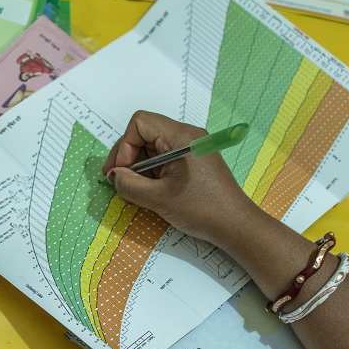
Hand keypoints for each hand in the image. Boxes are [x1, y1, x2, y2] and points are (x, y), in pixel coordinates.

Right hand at [102, 111, 259, 246]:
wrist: (234, 225)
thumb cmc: (203, 209)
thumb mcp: (159, 198)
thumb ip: (130, 184)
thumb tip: (114, 176)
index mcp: (182, 137)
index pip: (140, 123)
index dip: (125, 145)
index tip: (123, 171)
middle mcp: (187, 136)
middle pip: (145, 133)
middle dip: (128, 156)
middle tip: (119, 180)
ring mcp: (190, 148)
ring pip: (152, 147)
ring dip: (138, 166)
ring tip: (135, 188)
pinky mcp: (192, 161)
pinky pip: (163, 158)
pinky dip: (151, 171)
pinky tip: (149, 189)